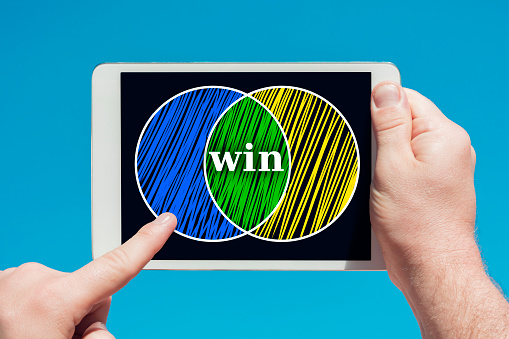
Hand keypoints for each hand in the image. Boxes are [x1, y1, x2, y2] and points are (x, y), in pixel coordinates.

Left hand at [0, 213, 176, 338]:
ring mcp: (8, 278)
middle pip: (88, 289)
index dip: (146, 245)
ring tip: (32, 336)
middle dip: (81, 314)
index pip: (114, 267)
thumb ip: (98, 335)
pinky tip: (19, 328)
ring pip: (60, 290)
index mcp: (51, 299)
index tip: (166, 222)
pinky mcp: (0, 281)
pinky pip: (35, 289)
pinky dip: (32, 308)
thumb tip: (94, 322)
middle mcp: (29, 279)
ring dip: (54, 313)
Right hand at [370, 81, 477, 287]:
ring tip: (378, 182)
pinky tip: (382, 190)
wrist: (430, 267)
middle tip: (370, 162)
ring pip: (402, 146)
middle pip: (404, 122)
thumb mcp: (393, 167)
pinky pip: (406, 165)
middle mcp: (449, 149)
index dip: (378, 106)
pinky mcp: (433, 185)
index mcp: (444, 137)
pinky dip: (389, 172)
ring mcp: (442, 168)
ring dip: (382, 158)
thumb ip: (390, 124)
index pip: (407, 98)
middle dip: (379, 137)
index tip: (360, 121)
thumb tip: (385, 88)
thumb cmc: (415, 224)